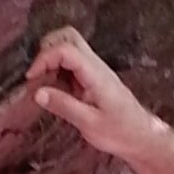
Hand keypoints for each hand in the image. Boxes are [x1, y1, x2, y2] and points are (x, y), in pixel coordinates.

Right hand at [29, 26, 161, 166]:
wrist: (141, 136)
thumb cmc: (119, 132)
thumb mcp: (89, 123)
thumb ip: (64, 106)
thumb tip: (37, 93)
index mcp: (95, 74)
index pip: (66, 50)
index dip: (44, 58)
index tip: (32, 78)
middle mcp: (95, 66)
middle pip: (69, 36)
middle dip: (46, 48)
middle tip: (37, 73)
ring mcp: (94, 70)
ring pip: (69, 47)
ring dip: (51, 59)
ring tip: (42, 83)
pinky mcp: (92, 78)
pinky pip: (71, 64)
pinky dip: (57, 70)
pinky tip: (53, 90)